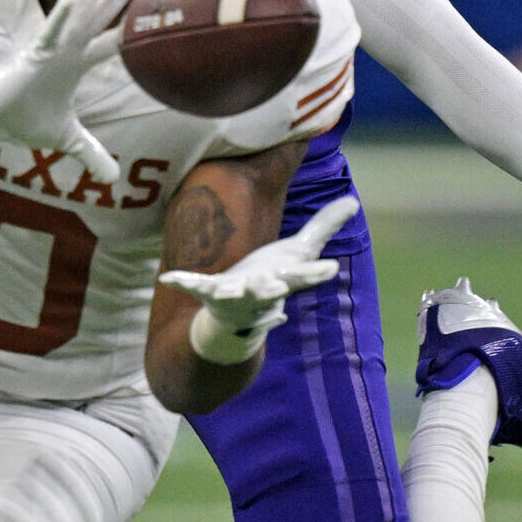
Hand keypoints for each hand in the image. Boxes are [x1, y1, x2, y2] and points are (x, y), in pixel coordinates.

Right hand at [0, 0, 137, 184]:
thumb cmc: (26, 120)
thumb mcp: (67, 139)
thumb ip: (91, 153)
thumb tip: (112, 180)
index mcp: (77, 65)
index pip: (110, 42)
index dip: (129, 28)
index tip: (148, 10)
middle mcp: (68, 52)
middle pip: (99, 20)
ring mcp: (52, 50)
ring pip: (77, 17)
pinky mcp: (34, 55)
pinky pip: (51, 32)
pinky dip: (61, 15)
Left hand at [160, 195, 361, 342]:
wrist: (237, 319)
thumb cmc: (272, 280)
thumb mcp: (299, 253)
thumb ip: (323, 228)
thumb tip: (354, 201)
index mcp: (285, 279)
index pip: (305, 276)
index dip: (316, 273)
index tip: (329, 269)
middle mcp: (262, 290)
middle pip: (271, 290)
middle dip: (274, 289)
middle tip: (278, 287)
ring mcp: (235, 295)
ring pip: (236, 294)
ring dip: (234, 293)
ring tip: (228, 290)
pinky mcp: (211, 295)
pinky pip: (196, 287)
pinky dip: (184, 282)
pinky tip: (168, 278)